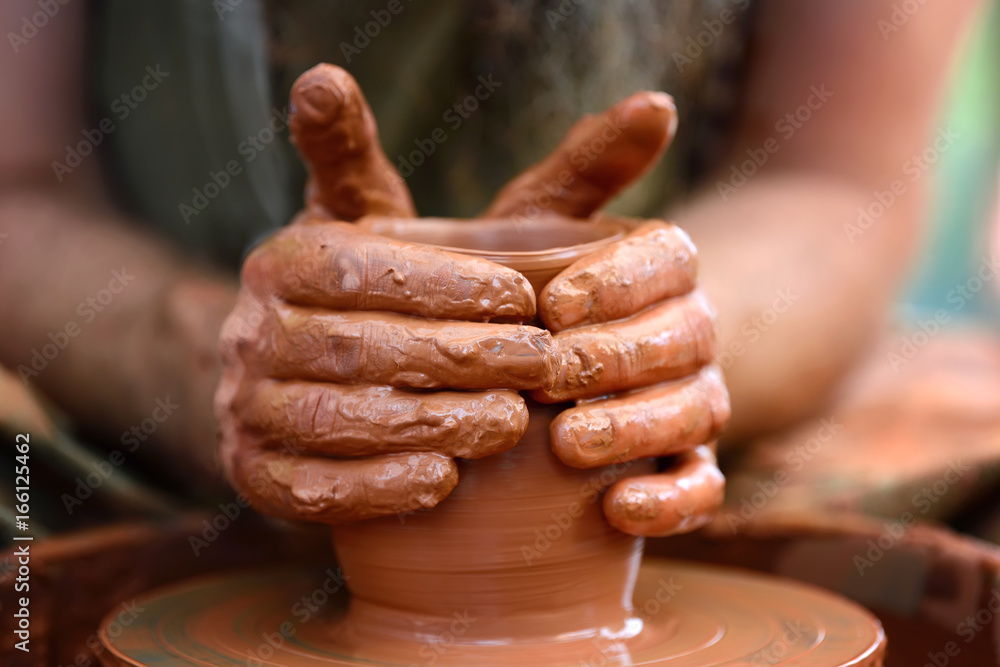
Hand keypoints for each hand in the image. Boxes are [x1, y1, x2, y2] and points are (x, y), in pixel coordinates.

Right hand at [215, 65, 554, 523]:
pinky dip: (375, 487)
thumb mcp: (358, 211)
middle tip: (541, 365)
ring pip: (337, 421)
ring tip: (509, 423)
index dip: (446, 285)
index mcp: (283, 259)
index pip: (364, 269)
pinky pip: (308, 489)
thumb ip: (357, 149)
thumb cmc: (361, 283)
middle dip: (458, 357)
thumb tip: (320, 76)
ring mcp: (243, 406)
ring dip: (429, 423)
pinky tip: (441, 481)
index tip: (522, 297)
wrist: (295, 368)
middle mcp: (249, 330)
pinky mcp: (253, 471)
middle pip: (358, 348)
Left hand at [484, 92, 728, 536]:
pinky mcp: (687, 464)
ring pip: (696, 412)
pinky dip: (670, 502)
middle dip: (620, 357)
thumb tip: (657, 102)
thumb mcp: (547, 218)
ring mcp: (695, 398)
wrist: (552, 363)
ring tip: (570, 444)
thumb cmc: (534, 281)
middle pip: (685, 338)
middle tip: (550, 375)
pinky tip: (615, 511)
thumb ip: (589, 168)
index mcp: (663, 266)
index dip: (619, 280)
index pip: (669, 260)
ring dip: (638, 428)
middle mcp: (691, 329)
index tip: (556, 300)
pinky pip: (703, 487)